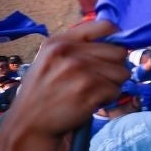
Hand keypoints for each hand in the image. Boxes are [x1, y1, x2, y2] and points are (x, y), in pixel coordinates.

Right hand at [11, 20, 128, 137]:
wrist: (28, 124)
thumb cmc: (43, 92)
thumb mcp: (50, 60)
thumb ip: (77, 47)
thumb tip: (117, 40)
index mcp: (59, 42)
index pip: (105, 26)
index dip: (116, 39)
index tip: (111, 52)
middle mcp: (69, 52)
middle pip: (119, 52)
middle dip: (114, 68)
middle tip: (98, 80)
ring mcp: (80, 71)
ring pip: (122, 72)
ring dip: (112, 85)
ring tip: (92, 91)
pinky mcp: (89, 90)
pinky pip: (116, 91)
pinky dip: (107, 99)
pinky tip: (90, 102)